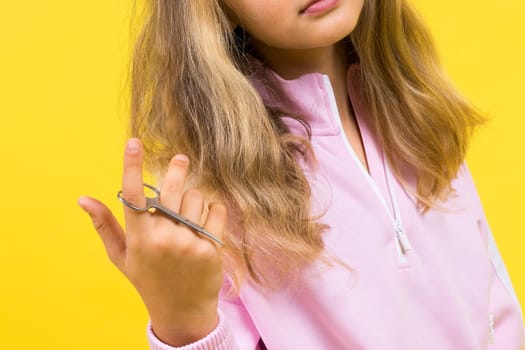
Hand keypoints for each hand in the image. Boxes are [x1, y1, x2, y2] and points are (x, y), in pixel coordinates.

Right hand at [78, 138, 226, 345]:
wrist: (181, 310)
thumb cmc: (148, 279)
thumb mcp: (122, 256)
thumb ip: (104, 226)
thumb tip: (84, 198)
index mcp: (138, 237)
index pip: (132, 195)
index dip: (131, 165)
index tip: (132, 142)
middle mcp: (162, 237)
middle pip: (172, 188)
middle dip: (177, 169)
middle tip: (180, 159)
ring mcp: (188, 242)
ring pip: (196, 197)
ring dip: (194, 199)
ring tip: (188, 215)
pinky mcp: (211, 247)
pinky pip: (216, 211)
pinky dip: (213, 211)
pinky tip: (205, 223)